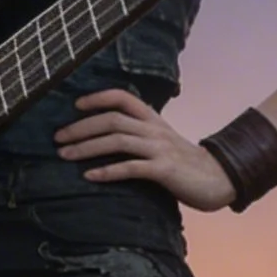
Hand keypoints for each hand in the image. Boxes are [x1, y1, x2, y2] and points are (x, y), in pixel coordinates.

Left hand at [55, 90, 235, 211]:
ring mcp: (160, 149)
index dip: (97, 98)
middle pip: (112, 120)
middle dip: (80, 127)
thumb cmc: (184, 163)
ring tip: (65, 155)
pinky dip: (107, 171)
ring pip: (117, 141)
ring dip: (87, 147)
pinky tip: (89, 176)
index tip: (75, 106)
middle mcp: (154, 130)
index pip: (122, 97)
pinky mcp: (164, 170)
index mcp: (153, 119)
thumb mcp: (162, 141)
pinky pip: (131, 168)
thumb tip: (108, 134)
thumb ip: (140, 134)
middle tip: (57, 138)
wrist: (219, 179)